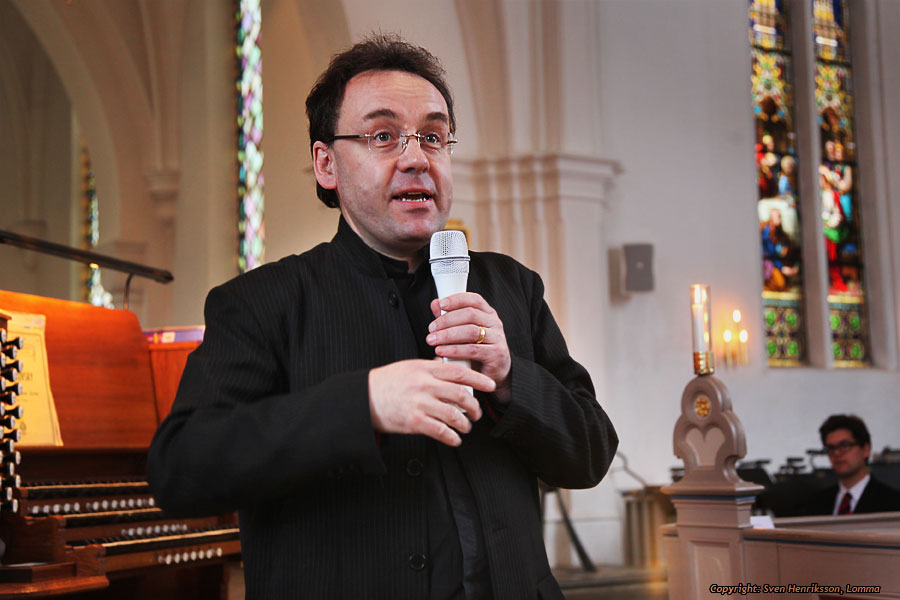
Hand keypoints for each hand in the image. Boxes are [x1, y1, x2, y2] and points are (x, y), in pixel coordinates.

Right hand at [369, 359, 491, 445]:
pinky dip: (452, 437)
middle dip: (475, 406)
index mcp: (425, 369)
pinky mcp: (414, 421)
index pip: (459, 372)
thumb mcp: (409, 367)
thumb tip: (447, 366)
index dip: (478, 379)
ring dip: (465, 424)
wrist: (365, 398)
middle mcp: (424, 385)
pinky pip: (441, 431)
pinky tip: (455, 439)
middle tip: (477, 412)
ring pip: (454, 415)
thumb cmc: (387, 382)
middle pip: (461, 395)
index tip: (490, 385)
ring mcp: (420, 404)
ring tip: (466, 427)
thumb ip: (430, 368)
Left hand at [427, 293, 511, 402]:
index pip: (474, 299)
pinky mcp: (496, 354)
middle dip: (447, 320)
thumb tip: (435, 304)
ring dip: (448, 335)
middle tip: (431, 328)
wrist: (491, 374)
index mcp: (487, 313)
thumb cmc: (476, 350)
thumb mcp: (462, 332)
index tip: (441, 304)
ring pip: (471, 331)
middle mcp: (494, 323)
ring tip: (432, 340)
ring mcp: (497, 338)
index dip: (456, 299)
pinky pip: (473, 350)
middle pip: (470, 314)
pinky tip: (441, 351)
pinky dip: (454, 350)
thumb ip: (449, 318)